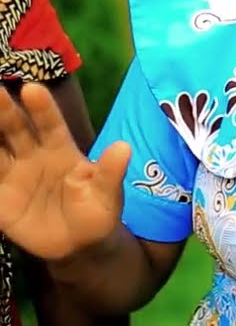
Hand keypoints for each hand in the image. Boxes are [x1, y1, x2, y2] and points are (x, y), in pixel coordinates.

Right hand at [0, 83, 129, 259]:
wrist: (78, 245)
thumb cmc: (96, 212)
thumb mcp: (106, 195)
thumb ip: (110, 172)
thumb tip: (124, 147)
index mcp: (61, 150)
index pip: (50, 124)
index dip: (42, 108)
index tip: (32, 89)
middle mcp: (33, 156)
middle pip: (15, 129)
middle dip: (4, 111)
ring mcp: (13, 175)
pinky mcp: (0, 198)